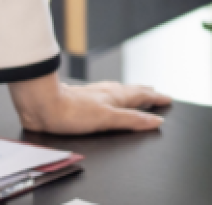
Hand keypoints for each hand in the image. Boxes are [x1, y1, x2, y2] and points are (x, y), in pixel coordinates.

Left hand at [9, 72, 170, 134]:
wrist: (43, 103)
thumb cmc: (72, 111)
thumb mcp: (108, 118)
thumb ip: (132, 119)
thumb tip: (155, 121)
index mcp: (118, 97)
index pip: (143, 97)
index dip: (157, 99)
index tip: (168, 99)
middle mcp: (109, 93)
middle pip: (134, 91)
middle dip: (147, 93)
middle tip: (156, 92)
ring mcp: (96, 94)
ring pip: (121, 91)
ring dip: (132, 92)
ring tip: (137, 92)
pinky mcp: (84, 99)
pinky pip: (108, 95)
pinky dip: (116, 95)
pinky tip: (107, 97)